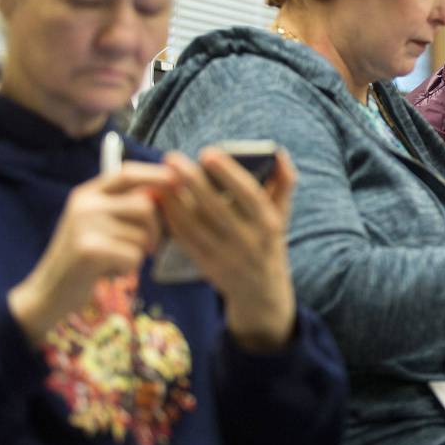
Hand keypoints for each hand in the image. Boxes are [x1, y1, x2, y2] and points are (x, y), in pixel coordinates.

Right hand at [8, 163, 173, 344]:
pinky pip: (133, 256)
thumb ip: (125, 206)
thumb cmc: (84, 259)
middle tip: (147, 248)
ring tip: (114, 260)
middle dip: (156, 230)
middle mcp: (85, 204)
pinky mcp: (90, 250)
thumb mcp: (98, 224)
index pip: (127, 173)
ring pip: (142, 235)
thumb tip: (168, 190)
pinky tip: (106, 273)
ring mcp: (85, 225)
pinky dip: (127, 269)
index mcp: (87, 194)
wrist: (49, 292)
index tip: (177, 179)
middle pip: (144, 206)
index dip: (155, 174)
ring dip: (138, 254)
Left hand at [158, 147, 297, 352]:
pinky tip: (161, 201)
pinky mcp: (206, 266)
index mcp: (269, 225)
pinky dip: (171, 220)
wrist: (261, 292)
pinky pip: (185, 240)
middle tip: (172, 159)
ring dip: (174, 200)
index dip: (230, 174)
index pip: (250, 196)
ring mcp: (226, 256)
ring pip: (195, 225)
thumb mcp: (282, 215)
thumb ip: (284, 182)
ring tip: (160, 178)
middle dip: (193, 182)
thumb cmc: (269, 241)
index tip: (208, 153)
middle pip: (217, 209)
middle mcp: (249, 242)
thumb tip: (278, 152)